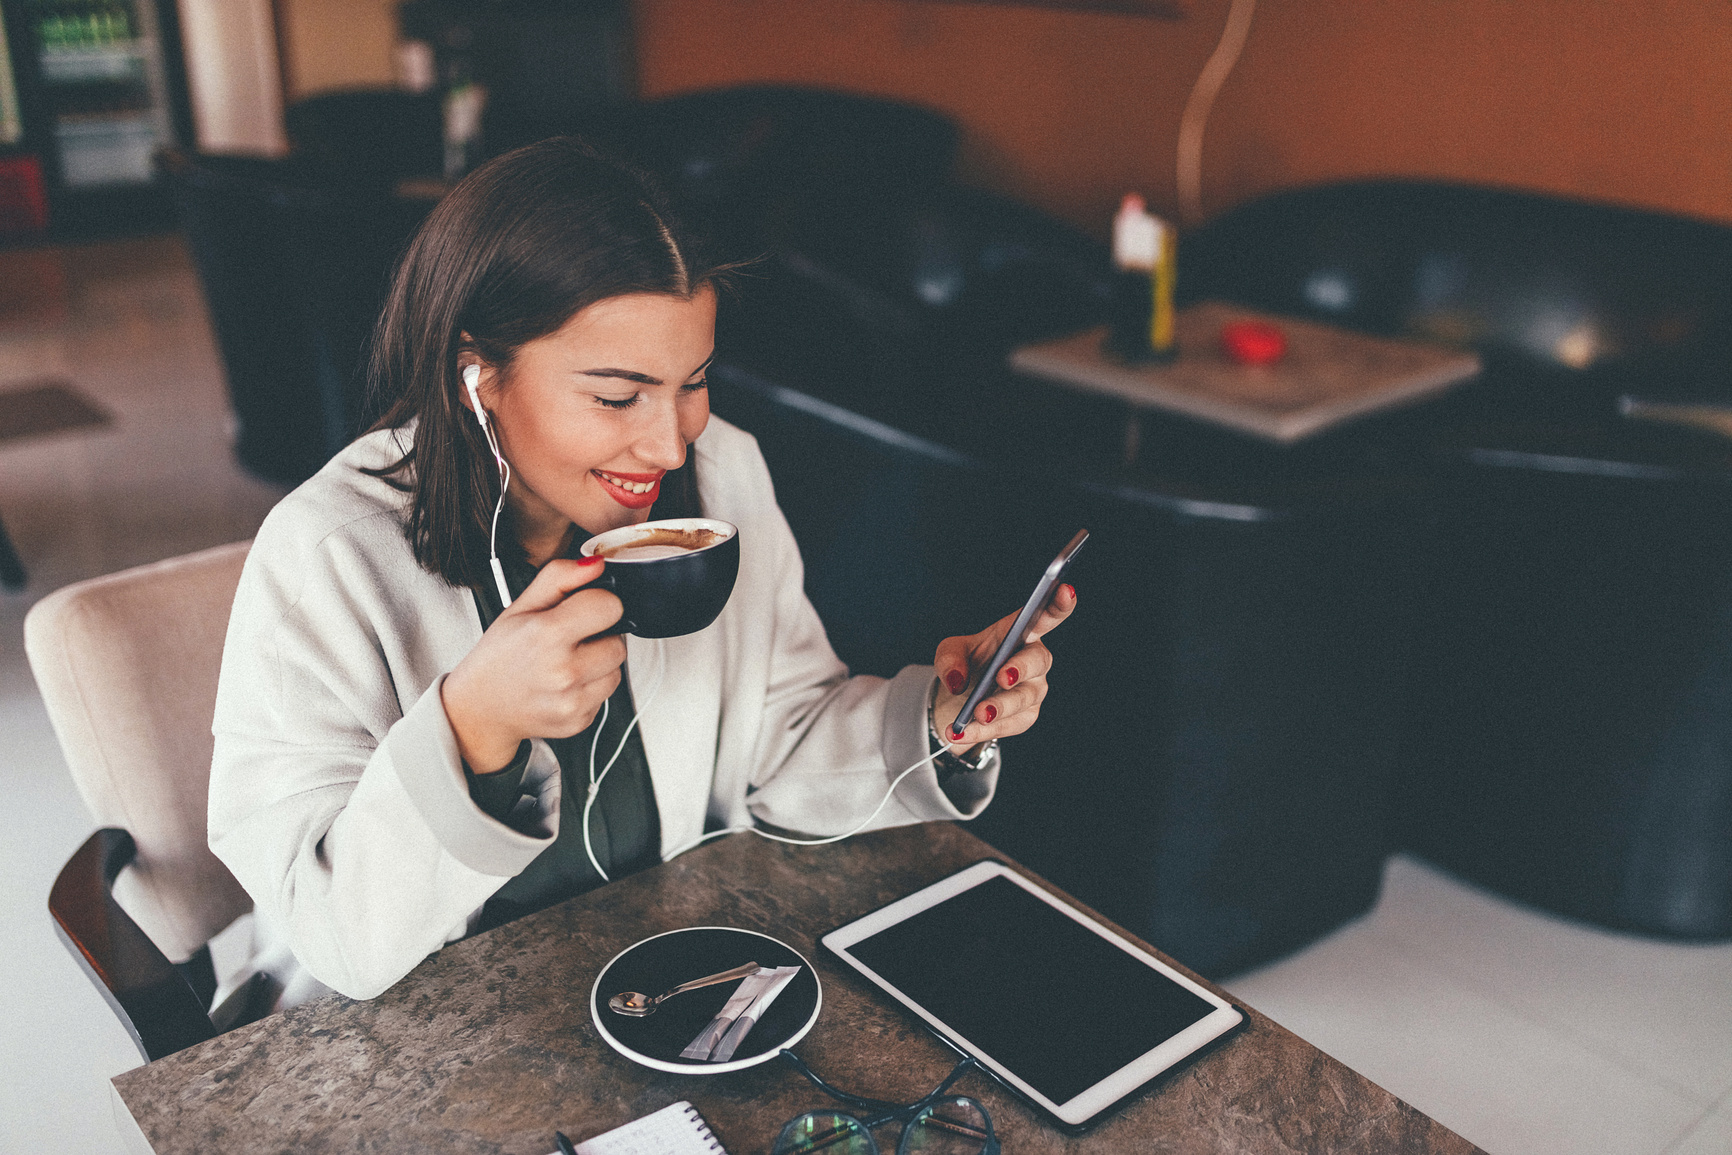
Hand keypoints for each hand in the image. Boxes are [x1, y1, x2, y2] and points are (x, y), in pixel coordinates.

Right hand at [441, 557, 625, 772]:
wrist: (481, 708)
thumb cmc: (500, 655)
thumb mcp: (520, 606)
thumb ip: (560, 578)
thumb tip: (596, 564)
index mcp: (547, 635)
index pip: (610, 606)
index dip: (599, 603)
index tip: (582, 610)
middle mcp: (563, 671)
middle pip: (619, 642)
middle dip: (600, 637)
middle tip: (570, 640)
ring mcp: (572, 701)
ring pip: (617, 670)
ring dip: (599, 663)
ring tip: (566, 662)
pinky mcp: (580, 721)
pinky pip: (606, 695)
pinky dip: (591, 686)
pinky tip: (565, 684)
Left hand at [932, 583, 1076, 750]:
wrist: (961, 700)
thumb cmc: (966, 664)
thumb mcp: (949, 653)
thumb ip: (951, 659)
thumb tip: (957, 681)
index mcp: (1019, 633)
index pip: (1045, 616)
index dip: (1058, 605)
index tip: (1066, 591)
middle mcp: (1033, 659)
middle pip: (1038, 660)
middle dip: (1020, 668)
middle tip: (1001, 676)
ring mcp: (1033, 689)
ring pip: (1023, 698)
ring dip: (999, 706)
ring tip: (975, 714)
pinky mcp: (1025, 716)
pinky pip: (1009, 724)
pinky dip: (983, 730)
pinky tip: (963, 731)